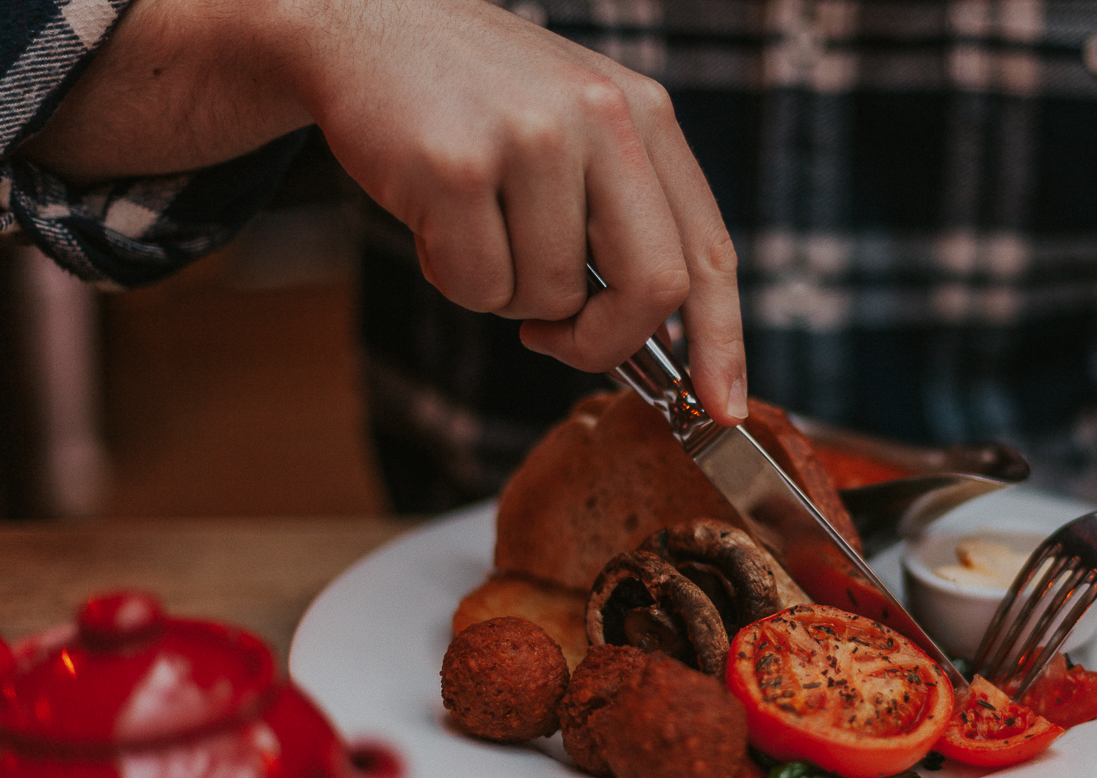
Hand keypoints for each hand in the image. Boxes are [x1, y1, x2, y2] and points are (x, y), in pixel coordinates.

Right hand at [22, 0, 748, 422]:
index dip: (722, 342)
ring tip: (476, 226)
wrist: (364, 19)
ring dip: (506, 294)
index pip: (708, 251)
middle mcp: (603, 118)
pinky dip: (452, 278)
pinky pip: (477, 286)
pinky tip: (434, 218)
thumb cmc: (479, 100)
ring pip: (550, 297)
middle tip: (557, 340)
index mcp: (646, 116)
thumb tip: (660, 342)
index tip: (721, 409)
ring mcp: (532, 138)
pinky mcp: (457, 165)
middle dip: (606, 341)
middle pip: (652, 288)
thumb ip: (626, 218)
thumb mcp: (577, 130)